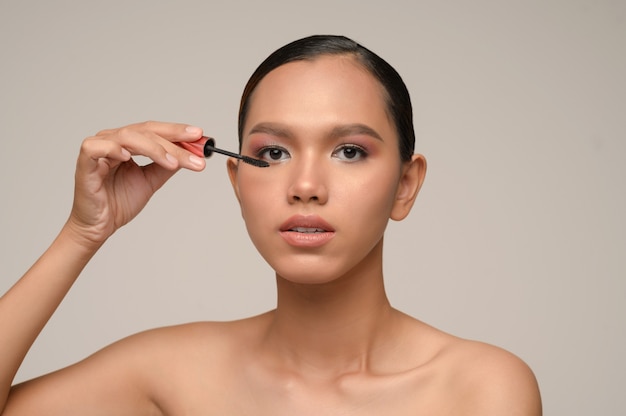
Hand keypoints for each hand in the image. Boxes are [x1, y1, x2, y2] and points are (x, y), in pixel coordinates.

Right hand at [66, 121, 205, 246]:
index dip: (177, 131)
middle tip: (195, 151)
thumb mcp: (151, 181)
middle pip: (146, 131)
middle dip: (173, 140)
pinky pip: (97, 147)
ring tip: (173, 163)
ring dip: (154, 148)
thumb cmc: (119, 201)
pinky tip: (129, 158)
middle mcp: (113, 140)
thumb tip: (191, 154)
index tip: (200, 136)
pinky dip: (114, 149)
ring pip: (129, 137)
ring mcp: (98, 148)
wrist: (100, 226)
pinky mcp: (85, 161)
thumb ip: (167, 166)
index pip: (155, 130)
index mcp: (128, 142)